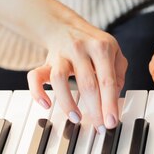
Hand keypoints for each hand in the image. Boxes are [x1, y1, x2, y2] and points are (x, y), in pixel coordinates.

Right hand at [28, 16, 126, 132]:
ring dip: (67, 102)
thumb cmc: (94, 44)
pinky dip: (37, 91)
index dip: (110, 103)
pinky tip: (45, 104)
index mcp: (102, 48)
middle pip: (87, 83)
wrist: (65, 25)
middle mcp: (80, 49)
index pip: (107, 80)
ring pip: (59, 79)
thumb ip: (118, 73)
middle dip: (94, 109)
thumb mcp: (114, 52)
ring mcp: (61, 54)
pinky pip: (35, 76)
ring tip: (76, 118)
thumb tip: (114, 97)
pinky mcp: (45, 61)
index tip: (111, 122)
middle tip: (99, 127)